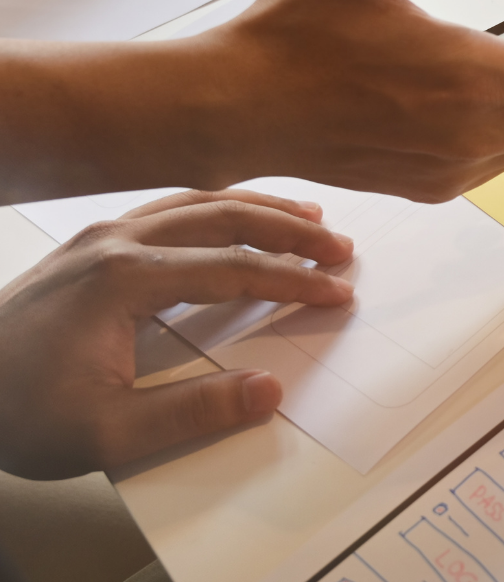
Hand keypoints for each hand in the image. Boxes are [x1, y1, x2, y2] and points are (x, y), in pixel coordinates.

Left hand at [0, 190, 352, 479]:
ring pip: (199, 201)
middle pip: (226, 217)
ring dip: (260, 209)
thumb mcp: (104, 433)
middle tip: (341, 249)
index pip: (235, 270)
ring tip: (309, 220)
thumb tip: (267, 391)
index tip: (337, 294)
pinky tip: (237, 217)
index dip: (294, 282)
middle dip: (291, 231)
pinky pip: (171, 207)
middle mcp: (116, 242)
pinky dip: (220, 208)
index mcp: (124, 279)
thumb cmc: (16, 410)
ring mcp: (101, 236)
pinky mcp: (92, 243)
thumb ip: (192, 412)